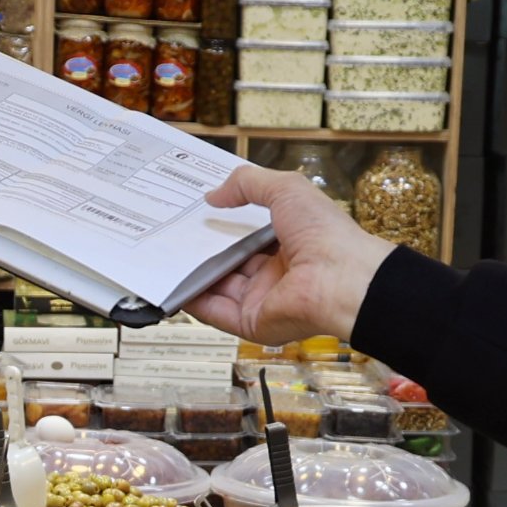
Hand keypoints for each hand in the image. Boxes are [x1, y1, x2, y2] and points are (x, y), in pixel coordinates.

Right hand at [183, 164, 397, 343]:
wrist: (341, 280)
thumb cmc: (324, 233)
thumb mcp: (285, 189)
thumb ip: (248, 184)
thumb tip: (213, 195)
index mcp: (289, 242)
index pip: (249, 233)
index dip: (224, 221)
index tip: (196, 210)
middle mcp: (276, 272)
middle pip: (231, 260)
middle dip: (203, 248)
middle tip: (171, 232)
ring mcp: (263, 298)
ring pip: (219, 286)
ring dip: (194, 273)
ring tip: (164, 255)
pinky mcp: (252, 322)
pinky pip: (216, 312)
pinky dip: (194, 300)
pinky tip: (174, 285)